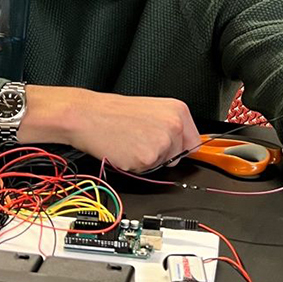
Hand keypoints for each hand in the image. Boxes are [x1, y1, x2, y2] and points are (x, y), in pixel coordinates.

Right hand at [19, 85, 200, 171]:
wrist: (88, 116)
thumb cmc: (114, 112)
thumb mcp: (152, 110)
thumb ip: (170, 125)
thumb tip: (184, 145)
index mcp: (178, 110)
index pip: (194, 141)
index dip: (181, 148)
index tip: (171, 149)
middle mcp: (174, 125)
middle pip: (178, 156)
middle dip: (162, 154)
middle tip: (140, 140)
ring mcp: (162, 142)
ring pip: (162, 164)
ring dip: (148, 160)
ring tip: (130, 141)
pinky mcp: (147, 158)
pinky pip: (147, 171)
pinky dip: (135, 165)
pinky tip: (124, 149)